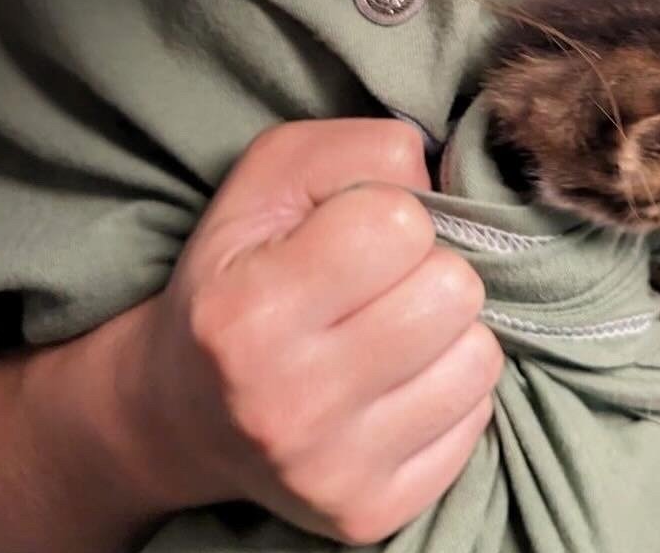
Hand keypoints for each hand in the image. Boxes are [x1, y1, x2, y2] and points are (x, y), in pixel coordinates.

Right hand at [110, 120, 502, 545]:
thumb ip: (358, 147)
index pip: (400, 223)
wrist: (180, 412)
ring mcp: (333, 470)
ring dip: (446, 330)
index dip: (390, 210)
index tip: (352, 231)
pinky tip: (395, 382)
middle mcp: (290, 402)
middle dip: (426, 268)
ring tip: (390, 329)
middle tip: (378, 283)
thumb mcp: (269, 179)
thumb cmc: (238, 270)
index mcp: (252, 311)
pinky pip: (477, 420)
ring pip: (479, 357)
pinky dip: (448, 390)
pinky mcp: (370, 513)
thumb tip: (444, 174)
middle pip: (453, 291)